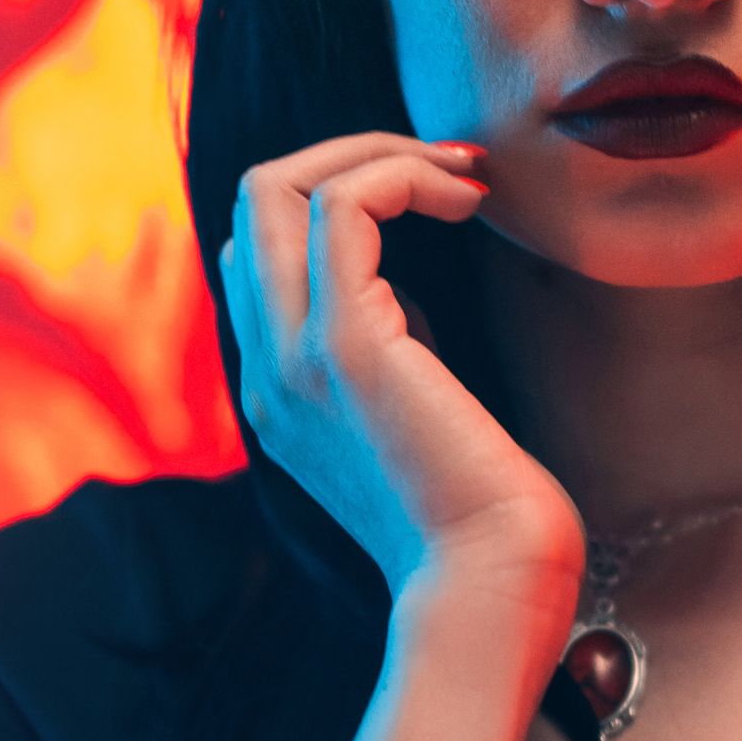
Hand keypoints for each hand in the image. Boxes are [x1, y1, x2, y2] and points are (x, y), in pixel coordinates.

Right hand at [222, 131, 583, 628]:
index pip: (257, 248)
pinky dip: (402, 175)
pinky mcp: (344, 346)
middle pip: (250, 198)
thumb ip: (395, 354)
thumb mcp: (421, 415)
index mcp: (281, 387)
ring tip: (463, 178)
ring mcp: (293, 356)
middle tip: (450, 169)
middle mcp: (267, 368)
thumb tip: (414, 294)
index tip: (439, 201)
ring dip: (377, 153)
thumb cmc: (485, 515)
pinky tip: (468, 201)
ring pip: (276, 186)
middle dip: (351, 153)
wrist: (491, 588)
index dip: (338, 196)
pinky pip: (341, 206)